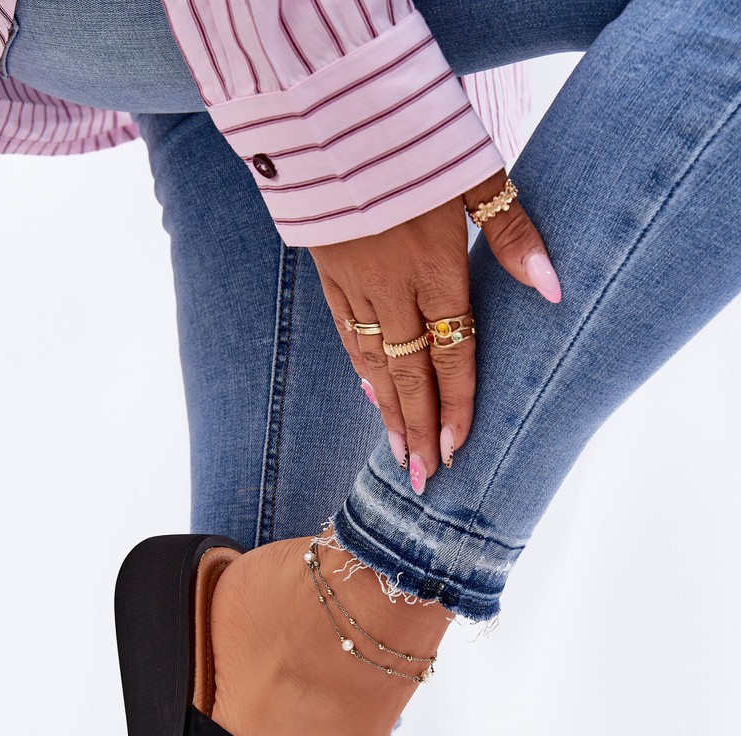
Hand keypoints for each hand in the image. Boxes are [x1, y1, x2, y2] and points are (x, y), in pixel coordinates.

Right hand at [308, 170, 559, 494]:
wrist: (330, 109)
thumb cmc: (414, 138)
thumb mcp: (475, 174)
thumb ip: (513, 235)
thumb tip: (554, 287)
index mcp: (436, 268)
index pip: (452, 354)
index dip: (455, 406)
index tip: (456, 450)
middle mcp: (394, 288)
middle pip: (409, 374)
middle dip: (417, 430)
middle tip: (421, 478)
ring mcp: (356, 285)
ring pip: (372, 363)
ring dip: (386, 412)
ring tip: (397, 453)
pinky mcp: (330, 274)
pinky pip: (345, 334)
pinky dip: (360, 369)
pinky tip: (370, 393)